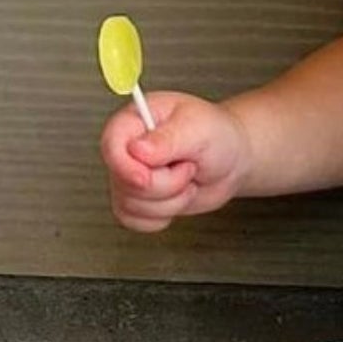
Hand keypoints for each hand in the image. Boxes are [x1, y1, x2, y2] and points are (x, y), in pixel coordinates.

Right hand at [99, 91, 251, 232]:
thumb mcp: (199, 129)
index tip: (147, 177)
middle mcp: (127, 148)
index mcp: (136, 120)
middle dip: (165, 184)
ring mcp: (129, 176)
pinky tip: (178, 196)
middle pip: (124, 181)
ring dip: (171, 200)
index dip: (125, 167)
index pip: (110, 145)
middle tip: (188, 166)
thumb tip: (137, 150)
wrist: (231, 160)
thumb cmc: (217, 135)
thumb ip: (169, 139)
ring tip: (187, 177)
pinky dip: (163, 216)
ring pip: (131, 205)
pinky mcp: (137, 200)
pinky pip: (135, 221)